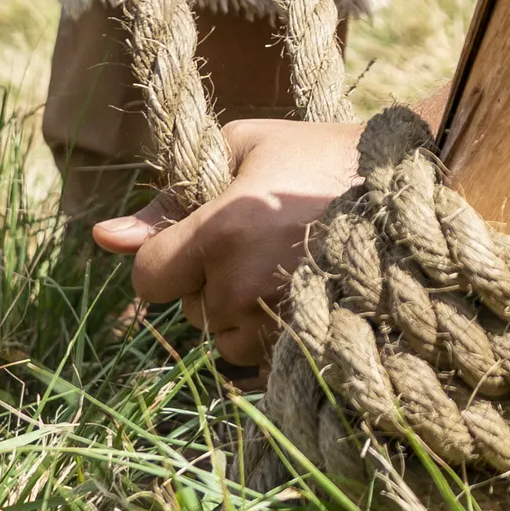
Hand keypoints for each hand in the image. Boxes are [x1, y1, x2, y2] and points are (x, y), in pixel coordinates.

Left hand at [93, 117, 364, 372]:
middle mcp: (240, 288)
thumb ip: (170, 196)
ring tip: (283, 267)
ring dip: (238, 313)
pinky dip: (269, 335)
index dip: (165, 259)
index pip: (148, 279)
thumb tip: (105, 237)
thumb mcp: (244, 148)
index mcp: (219, 233)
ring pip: (222, 340)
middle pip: (187, 310)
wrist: (404, 190)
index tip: (200, 239)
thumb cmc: (319, 155)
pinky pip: (258, 362)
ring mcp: (275, 326)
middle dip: (209, 281)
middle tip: (259, 241)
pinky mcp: (306, 350)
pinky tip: (299, 295)